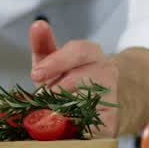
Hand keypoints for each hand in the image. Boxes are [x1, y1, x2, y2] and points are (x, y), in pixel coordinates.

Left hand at [29, 20, 118, 135]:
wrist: (89, 109)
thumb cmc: (65, 81)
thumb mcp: (50, 62)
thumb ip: (43, 44)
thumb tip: (37, 24)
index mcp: (90, 53)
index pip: (79, 50)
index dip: (57, 61)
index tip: (36, 75)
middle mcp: (106, 70)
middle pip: (88, 73)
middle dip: (60, 85)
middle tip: (41, 95)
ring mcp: (112, 95)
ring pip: (90, 97)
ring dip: (66, 103)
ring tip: (50, 109)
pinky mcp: (112, 120)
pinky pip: (92, 119)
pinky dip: (75, 121)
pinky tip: (64, 123)